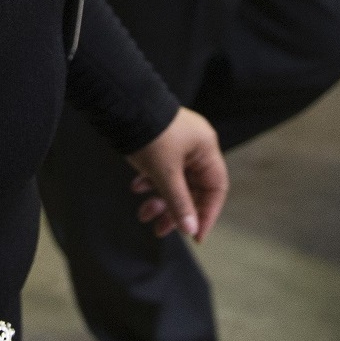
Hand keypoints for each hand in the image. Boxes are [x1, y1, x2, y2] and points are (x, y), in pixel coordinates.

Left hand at [125, 107, 227, 241]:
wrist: (123, 104)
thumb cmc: (150, 134)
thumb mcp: (165, 173)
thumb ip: (179, 203)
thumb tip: (191, 230)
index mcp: (206, 150)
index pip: (216, 189)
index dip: (208, 214)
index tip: (195, 237)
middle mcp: (196, 147)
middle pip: (193, 189)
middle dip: (175, 211)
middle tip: (159, 230)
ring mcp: (178, 145)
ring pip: (174, 182)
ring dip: (159, 200)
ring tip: (143, 213)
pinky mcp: (160, 144)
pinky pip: (160, 171)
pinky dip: (150, 182)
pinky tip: (136, 187)